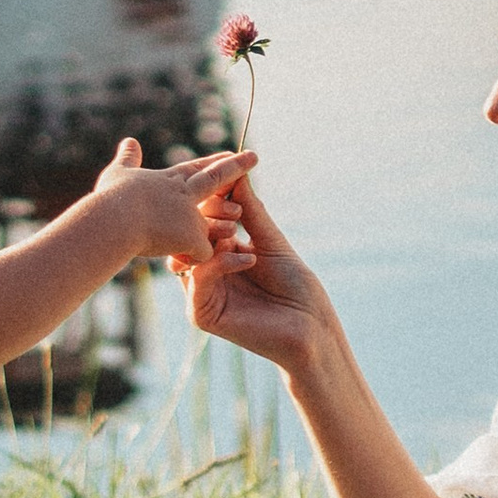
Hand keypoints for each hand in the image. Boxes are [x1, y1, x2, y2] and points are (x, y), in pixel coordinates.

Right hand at [89, 137, 252, 270]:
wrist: (108, 225)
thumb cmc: (107, 203)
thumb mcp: (116, 176)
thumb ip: (127, 161)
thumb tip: (129, 139)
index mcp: (168, 182)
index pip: (197, 170)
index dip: (215, 163)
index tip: (232, 153)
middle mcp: (182, 196)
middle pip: (213, 179)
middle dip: (233, 168)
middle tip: (253, 156)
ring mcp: (188, 218)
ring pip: (217, 223)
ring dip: (223, 224)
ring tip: (234, 223)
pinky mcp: (191, 240)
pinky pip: (206, 254)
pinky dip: (210, 257)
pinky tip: (221, 260)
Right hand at [180, 177, 339, 376]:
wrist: (310, 325)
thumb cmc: (296, 286)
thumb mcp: (269, 240)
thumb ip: (249, 210)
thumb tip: (236, 172)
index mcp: (222, 256)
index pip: (202, 224)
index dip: (210, 203)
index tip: (224, 183)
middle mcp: (208, 275)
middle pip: (189, 238)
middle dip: (206, 219)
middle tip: (230, 211)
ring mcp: (203, 295)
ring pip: (188, 257)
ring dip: (210, 240)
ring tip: (235, 235)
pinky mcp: (203, 314)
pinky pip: (196, 281)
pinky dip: (218, 264)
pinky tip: (246, 260)